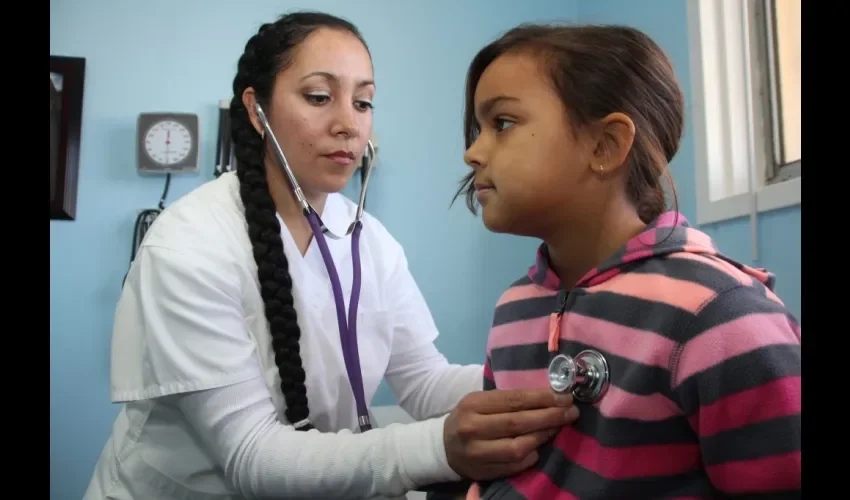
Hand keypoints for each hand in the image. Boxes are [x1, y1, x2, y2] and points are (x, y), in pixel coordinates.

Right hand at [443, 389, 578, 480]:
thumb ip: (509, 400)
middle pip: (518, 423)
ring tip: (557, 429)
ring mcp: (476, 452)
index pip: (513, 400)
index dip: (542, 399)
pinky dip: (531, 456)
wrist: (444, 446)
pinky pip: (514, 465)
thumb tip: (550, 397)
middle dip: (549, 417)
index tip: (565, 398)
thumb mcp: (481, 401)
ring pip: (517, 447)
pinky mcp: (482, 472)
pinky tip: (539, 447)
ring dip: (542, 437)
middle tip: (571, 413)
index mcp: (473, 404)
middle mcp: (472, 428)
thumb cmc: (470, 417)